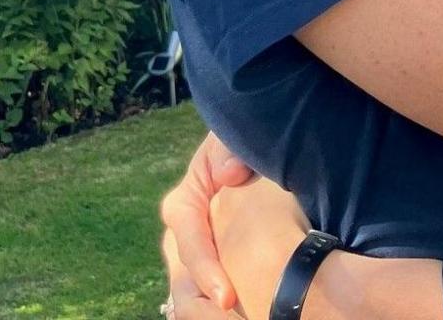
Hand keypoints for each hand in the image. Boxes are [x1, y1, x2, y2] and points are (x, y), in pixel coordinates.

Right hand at [161, 132, 254, 312]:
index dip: (205, 270)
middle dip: (205, 310)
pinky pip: (206, 303)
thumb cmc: (242, 147)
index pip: (188, 242)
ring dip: (210, 316)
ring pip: (191, 300)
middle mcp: (184, 237)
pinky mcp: (213, 271)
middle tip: (231, 317)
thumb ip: (229, 152)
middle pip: (184, 283)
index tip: (227, 296)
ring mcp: (197, 257)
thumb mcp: (232, 140)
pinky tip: (244, 317)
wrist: (258, 163)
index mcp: (184, 204)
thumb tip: (229, 173)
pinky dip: (219, 314)